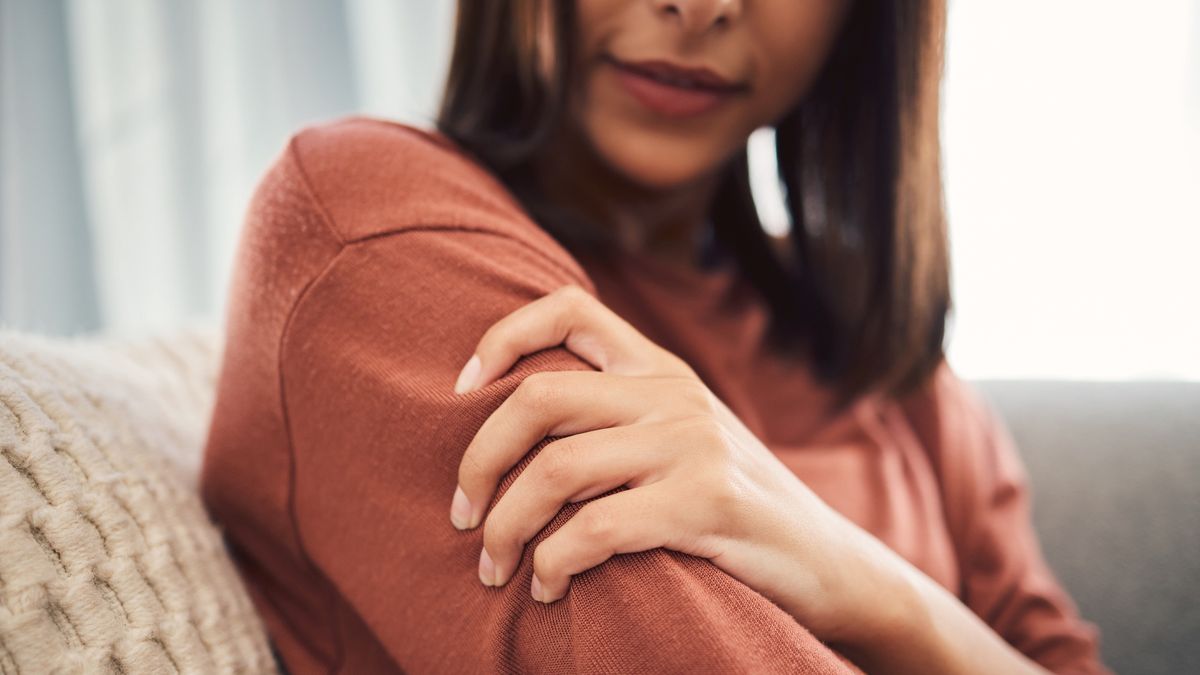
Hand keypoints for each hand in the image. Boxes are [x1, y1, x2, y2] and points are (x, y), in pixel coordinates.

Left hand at [447, 284, 910, 645]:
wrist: (826, 563)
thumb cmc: (731, 508)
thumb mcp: (680, 439)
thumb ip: (619, 417)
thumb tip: (514, 430)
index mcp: (660, 369)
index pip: (569, 308)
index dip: (502, 335)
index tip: (462, 389)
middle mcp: (673, 394)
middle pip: (537, 398)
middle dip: (478, 461)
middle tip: (462, 516)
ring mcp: (692, 444)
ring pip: (554, 471)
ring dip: (505, 529)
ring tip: (494, 569)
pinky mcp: (706, 503)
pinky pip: (592, 530)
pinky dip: (551, 565)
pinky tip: (547, 589)